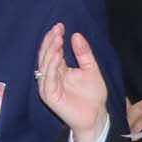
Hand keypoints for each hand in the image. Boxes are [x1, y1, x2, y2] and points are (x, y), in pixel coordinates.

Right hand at [34, 23, 111, 141]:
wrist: (96, 116)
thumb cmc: (93, 95)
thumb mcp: (91, 69)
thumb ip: (84, 54)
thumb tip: (76, 35)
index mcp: (59, 69)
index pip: (52, 51)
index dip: (54, 38)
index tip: (60, 26)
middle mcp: (51, 77)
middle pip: (46, 56)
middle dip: (50, 42)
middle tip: (56, 30)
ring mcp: (48, 86)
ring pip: (44, 66)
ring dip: (50, 52)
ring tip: (57, 40)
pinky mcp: (49, 96)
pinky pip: (48, 79)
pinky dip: (51, 67)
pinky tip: (57, 56)